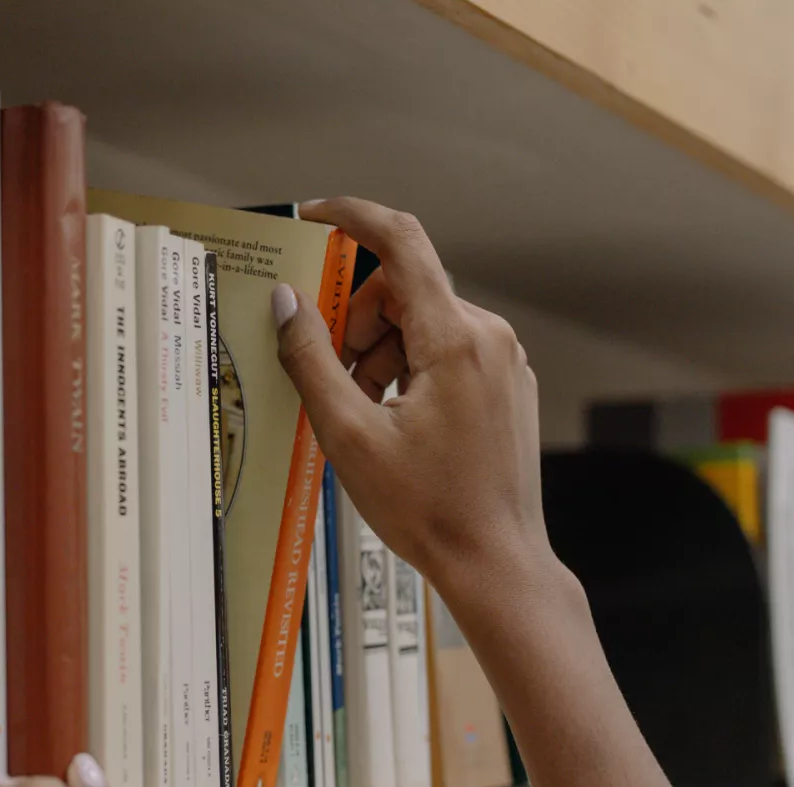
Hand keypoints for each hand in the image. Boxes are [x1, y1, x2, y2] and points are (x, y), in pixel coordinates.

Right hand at [274, 197, 562, 612]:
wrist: (496, 563)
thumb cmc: (427, 509)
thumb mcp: (349, 435)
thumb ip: (310, 359)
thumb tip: (285, 300)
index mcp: (456, 339)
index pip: (401, 241)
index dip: (352, 218)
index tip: (313, 217)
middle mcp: (489, 337)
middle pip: (405, 291)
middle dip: (357, 323)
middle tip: (331, 378)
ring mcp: (505, 362)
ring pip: (424, 324)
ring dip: (381, 353)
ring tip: (363, 415)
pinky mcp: (508, 386)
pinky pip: (448, 352)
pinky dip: (410, 371)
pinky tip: (393, 423)